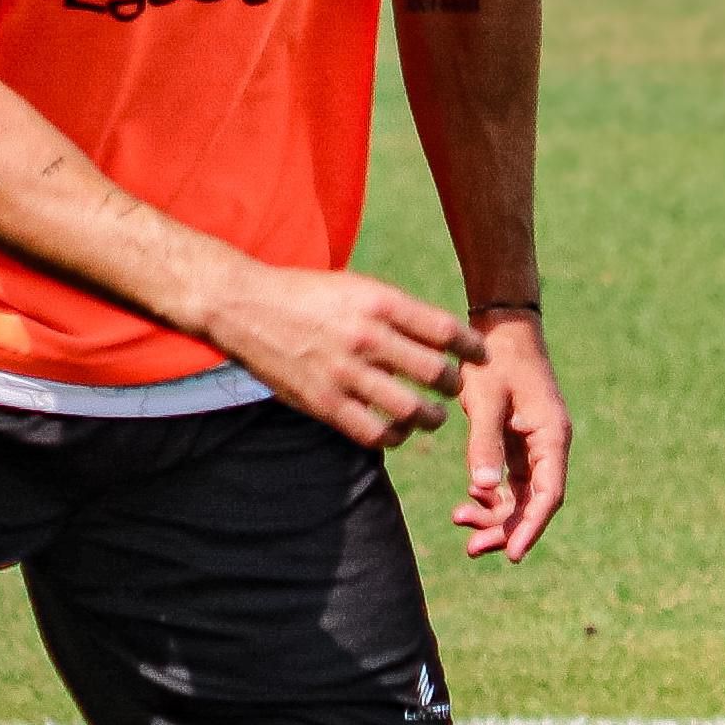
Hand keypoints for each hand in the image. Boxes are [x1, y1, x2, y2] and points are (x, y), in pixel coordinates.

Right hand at [203, 262, 467, 446]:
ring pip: (411, 410)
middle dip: (454, 385)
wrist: (245, 306)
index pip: (444, 330)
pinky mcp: (324, 402)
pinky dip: (394, 437)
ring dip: (430, 418)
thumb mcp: (355, 287)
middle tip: (454, 388)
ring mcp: (345, 373)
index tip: (479, 356)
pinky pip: (374, 433)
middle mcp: (366, 337)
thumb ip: (394, 312)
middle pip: (435, 372)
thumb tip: (438, 338)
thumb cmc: (306, 294)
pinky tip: (397, 430)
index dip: (471, 348)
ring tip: (432, 416)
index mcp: (378, 302)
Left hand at [448, 307, 571, 560]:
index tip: (511, 554)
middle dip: (505, 527)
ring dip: (494, 514)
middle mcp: (548, 445)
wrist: (499, 326)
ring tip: (459, 520)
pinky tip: (465, 503)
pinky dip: (489, 495)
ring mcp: (532, 445)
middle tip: (473, 547)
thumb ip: (484, 442)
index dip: (530, 527)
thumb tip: (482, 488)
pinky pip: (507, 481)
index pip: (547, 495)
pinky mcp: (516, 442)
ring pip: (519, 495)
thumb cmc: (495, 358)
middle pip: (533, 502)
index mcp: (551, 436)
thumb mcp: (487, 398)